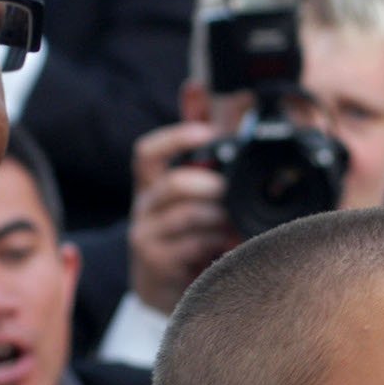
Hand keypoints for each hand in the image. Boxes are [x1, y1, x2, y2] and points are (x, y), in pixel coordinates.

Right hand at [129, 121, 238, 314]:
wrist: (166, 295)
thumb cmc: (186, 240)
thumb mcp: (194, 197)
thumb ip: (195, 145)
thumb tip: (196, 89)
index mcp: (153, 187)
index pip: (148, 154)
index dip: (176, 138)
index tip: (208, 131)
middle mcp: (145, 208)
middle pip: (173, 182)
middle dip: (212, 185)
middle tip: (235, 193)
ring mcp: (146, 237)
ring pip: (188, 215)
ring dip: (220, 219)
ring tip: (238, 226)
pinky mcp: (154, 265)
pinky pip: (190, 246)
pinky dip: (216, 245)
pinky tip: (228, 249)